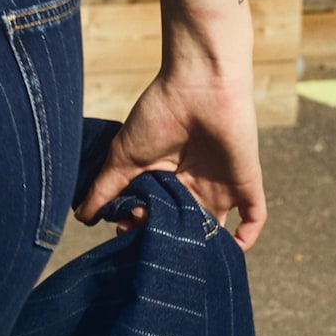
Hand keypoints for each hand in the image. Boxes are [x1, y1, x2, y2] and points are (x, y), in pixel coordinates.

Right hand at [78, 58, 265, 249]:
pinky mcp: (245, 184)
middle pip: (181, 229)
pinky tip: (228, 251)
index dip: (138, 228)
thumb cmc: (159, 114)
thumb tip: (82, 217)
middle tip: (149, 235)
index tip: (123, 226)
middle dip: (165, 240)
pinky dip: (245, 239)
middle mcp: (192, 187)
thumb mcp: (124, 156)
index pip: (153, 217)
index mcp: (165, 180)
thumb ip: (105, 187)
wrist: (199, 83)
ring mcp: (220, 187)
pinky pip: (253, 219)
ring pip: (213, 231)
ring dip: (200, 247)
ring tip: (180, 251)